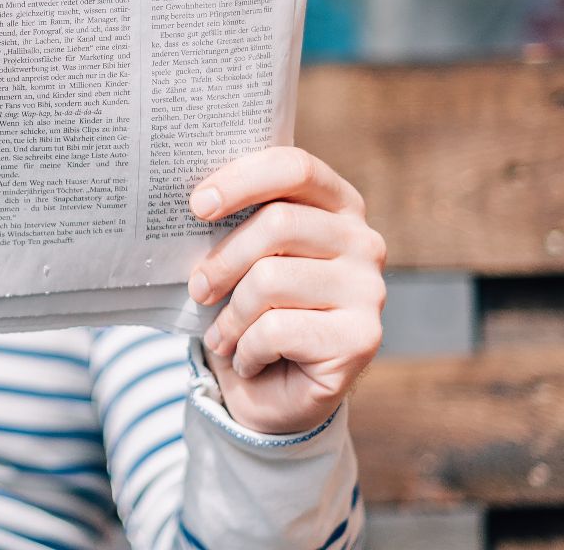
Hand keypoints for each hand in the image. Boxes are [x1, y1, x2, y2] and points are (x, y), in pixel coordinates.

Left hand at [187, 146, 385, 434]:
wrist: (274, 394)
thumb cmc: (252, 312)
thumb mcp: (241, 260)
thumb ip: (233, 223)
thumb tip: (194, 201)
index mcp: (337, 206)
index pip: (295, 168)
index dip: (242, 180)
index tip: (197, 205)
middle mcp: (364, 241)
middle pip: (279, 223)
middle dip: (223, 260)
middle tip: (198, 289)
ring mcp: (369, 290)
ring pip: (271, 279)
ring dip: (231, 316)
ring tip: (222, 335)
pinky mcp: (362, 338)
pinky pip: (278, 329)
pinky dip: (246, 349)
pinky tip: (248, 360)